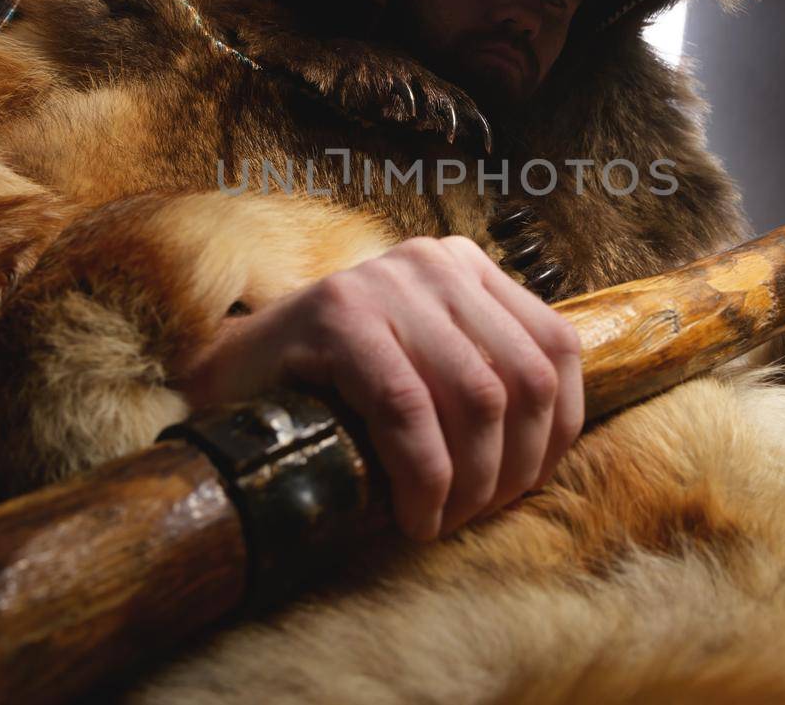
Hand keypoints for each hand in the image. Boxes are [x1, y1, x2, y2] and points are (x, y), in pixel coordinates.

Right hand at [186, 236, 583, 540]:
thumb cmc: (333, 386)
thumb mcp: (425, 365)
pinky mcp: (339, 316)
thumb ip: (485, 380)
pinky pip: (407, 409)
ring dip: (471, 482)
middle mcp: (434, 263)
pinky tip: (413, 515)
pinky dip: (422, 477)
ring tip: (442, 521)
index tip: (525, 487)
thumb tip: (550, 451)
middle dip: (514, 468)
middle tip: (476, 517)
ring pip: (477, 398)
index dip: (558, 432)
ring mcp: (386, 283)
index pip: (557, 347)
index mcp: (466, 268)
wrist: (226, 374)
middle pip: (524, 379)